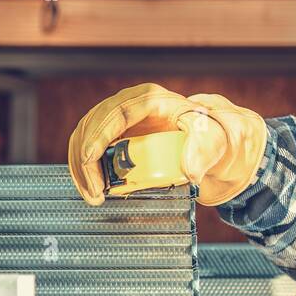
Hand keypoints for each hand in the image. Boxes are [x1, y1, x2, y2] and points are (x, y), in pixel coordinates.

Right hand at [67, 83, 267, 206]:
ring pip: (85, 136)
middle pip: (92, 124)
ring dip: (82, 167)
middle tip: (95, 192)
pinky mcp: (115, 137)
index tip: (90, 159)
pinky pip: (90, 148)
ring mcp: (119, 120)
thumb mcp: (213, 141)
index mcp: (150, 99)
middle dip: (86, 159)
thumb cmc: (211, 136)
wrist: (211, 142)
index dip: (98, 134)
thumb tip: (190, 170)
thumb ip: (203, 151)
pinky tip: (94, 188)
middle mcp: (129, 105)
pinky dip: (86, 169)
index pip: (115, 112)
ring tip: (94, 196)